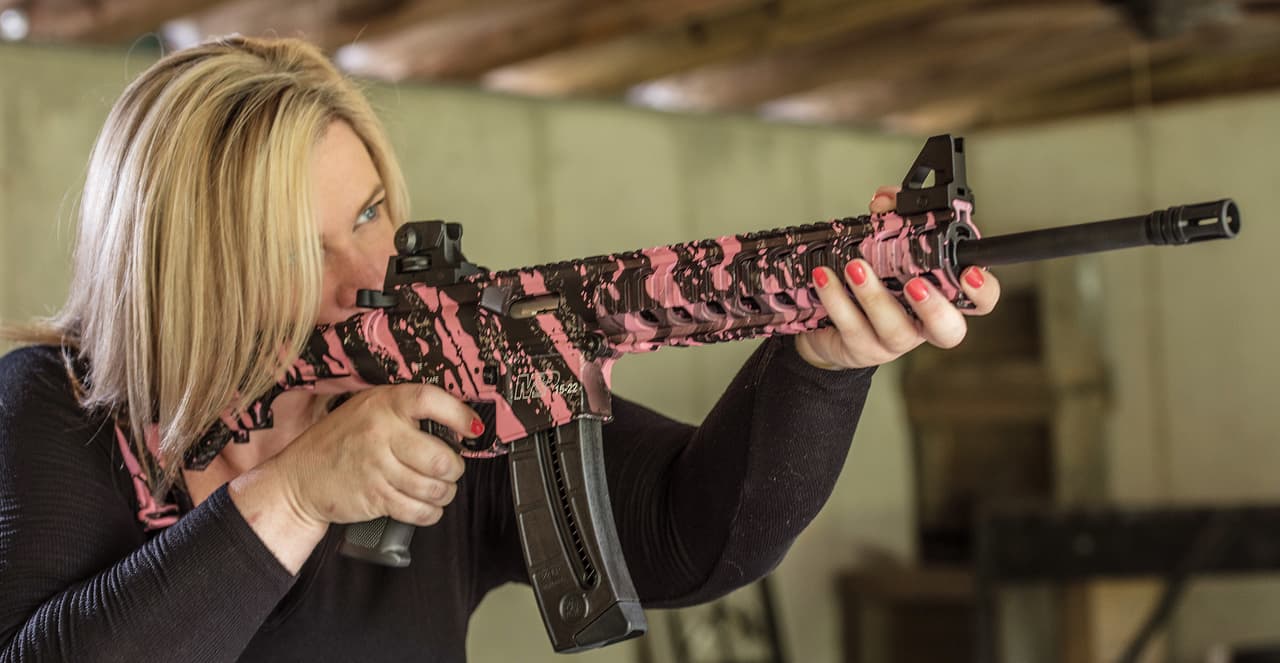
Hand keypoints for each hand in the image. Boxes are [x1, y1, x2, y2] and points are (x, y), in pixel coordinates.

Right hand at [267, 383, 479, 528]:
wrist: (299, 477)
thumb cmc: (339, 442)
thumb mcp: (367, 409)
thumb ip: (405, 411)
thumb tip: (456, 422)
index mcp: (383, 403)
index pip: (430, 400)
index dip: (459, 415)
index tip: (472, 428)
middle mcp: (381, 432)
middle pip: (441, 457)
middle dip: (454, 468)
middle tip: (450, 468)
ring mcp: (377, 467)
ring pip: (434, 487)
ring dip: (444, 492)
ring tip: (439, 488)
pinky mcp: (375, 497)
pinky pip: (419, 510)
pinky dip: (430, 512)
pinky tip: (427, 505)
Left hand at [794, 184, 1000, 369]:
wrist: (832, 327)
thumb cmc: (872, 285)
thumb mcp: (886, 250)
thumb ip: (893, 219)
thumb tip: (885, 199)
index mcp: (941, 299)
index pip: (979, 300)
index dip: (982, 291)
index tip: (969, 273)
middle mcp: (923, 325)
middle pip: (948, 331)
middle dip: (933, 307)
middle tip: (914, 284)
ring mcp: (894, 342)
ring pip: (893, 329)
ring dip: (874, 295)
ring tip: (855, 267)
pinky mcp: (861, 349)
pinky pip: (851, 327)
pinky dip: (837, 299)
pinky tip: (825, 277)